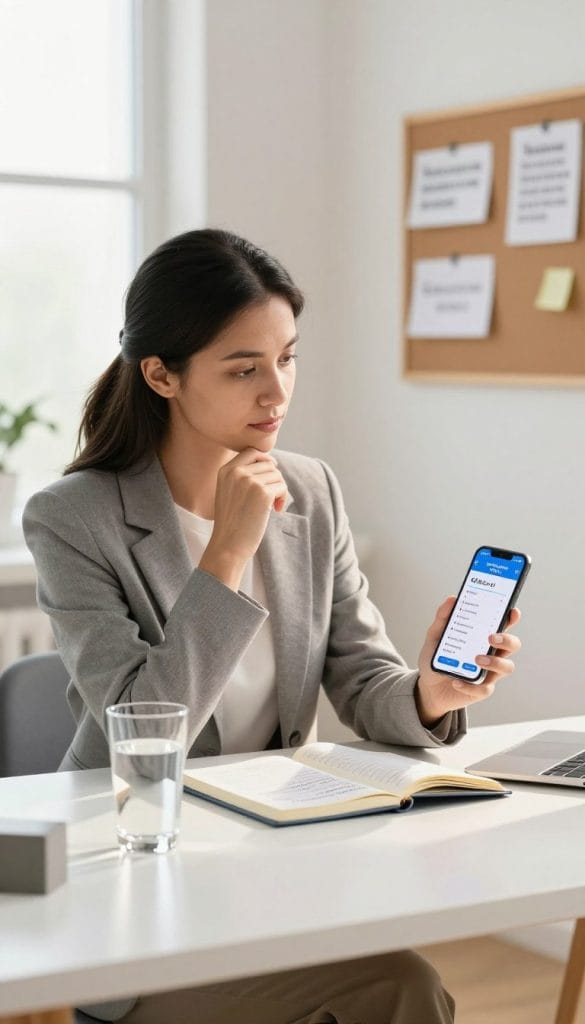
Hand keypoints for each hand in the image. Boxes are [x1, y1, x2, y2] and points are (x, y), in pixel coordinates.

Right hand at [199, 449, 287, 588]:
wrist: (227, 545)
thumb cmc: (231, 522)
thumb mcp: (229, 492)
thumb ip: (243, 475)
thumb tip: (271, 462)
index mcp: (225, 470)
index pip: (252, 452)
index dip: (266, 460)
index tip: (271, 472)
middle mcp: (236, 472)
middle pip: (268, 464)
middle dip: (274, 479)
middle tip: (272, 497)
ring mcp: (249, 482)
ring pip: (277, 475)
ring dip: (279, 489)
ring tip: (271, 506)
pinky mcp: (262, 493)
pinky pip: (282, 487)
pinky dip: (283, 498)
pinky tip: (275, 510)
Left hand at [415, 597, 521, 726]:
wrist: (428, 686)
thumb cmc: (436, 657)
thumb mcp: (435, 636)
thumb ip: (443, 618)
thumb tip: (452, 599)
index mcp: (483, 637)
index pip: (503, 625)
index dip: (511, 618)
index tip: (512, 612)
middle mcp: (491, 653)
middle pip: (513, 645)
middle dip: (507, 640)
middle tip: (490, 638)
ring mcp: (489, 672)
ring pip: (507, 667)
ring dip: (495, 662)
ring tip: (476, 659)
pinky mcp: (481, 689)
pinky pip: (485, 689)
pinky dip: (470, 685)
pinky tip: (456, 681)